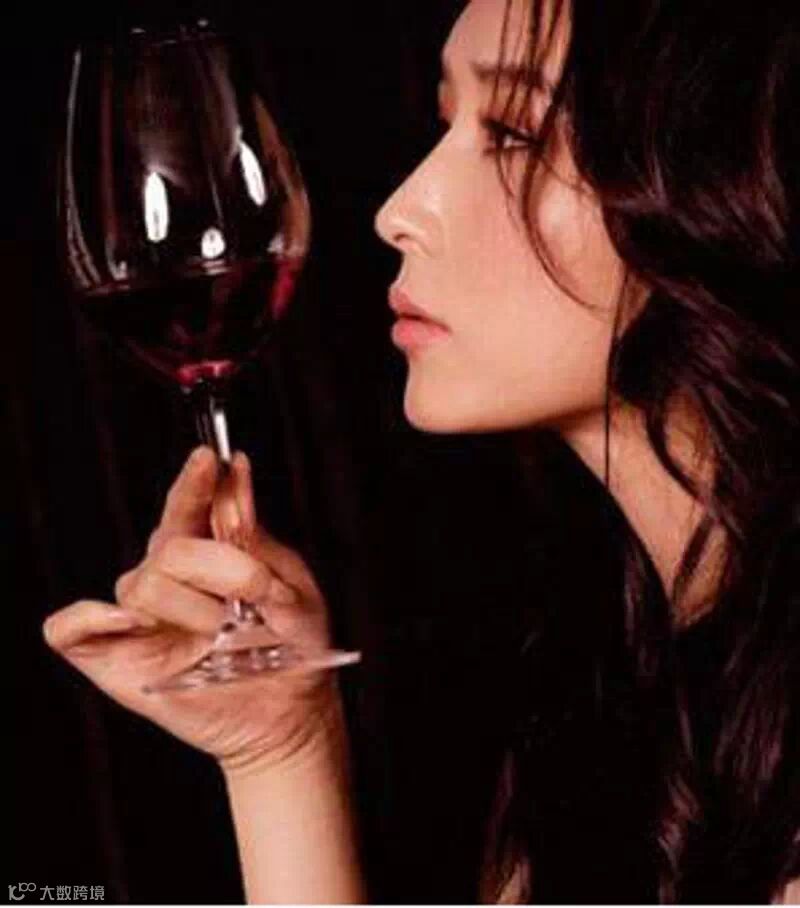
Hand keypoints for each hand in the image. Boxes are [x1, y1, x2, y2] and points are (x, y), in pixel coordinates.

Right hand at [42, 447, 345, 774]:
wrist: (288, 713)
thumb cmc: (293, 646)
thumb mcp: (291, 584)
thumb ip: (254, 534)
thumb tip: (236, 472)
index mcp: (208, 552)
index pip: (188, 506)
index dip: (195, 483)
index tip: (210, 460)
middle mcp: (167, 579)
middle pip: (169, 547)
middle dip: (221, 566)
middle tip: (257, 592)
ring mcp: (138, 618)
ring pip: (140, 586)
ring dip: (192, 610)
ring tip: (224, 636)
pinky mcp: (114, 658)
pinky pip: (69, 629)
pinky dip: (88, 618)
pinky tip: (129, 623)